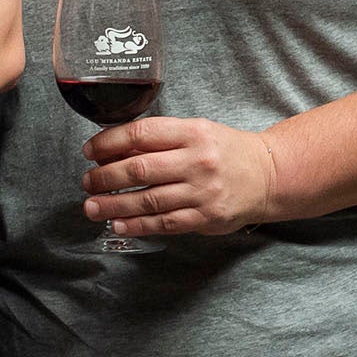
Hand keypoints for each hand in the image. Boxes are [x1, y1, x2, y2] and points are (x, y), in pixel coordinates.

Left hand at [83, 115, 279, 235]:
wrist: (269, 176)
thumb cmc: (226, 151)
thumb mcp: (196, 131)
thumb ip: (160, 140)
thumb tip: (114, 150)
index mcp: (192, 133)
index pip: (141, 133)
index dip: (109, 142)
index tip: (90, 151)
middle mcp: (197, 161)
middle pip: (140, 169)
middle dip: (105, 177)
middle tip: (86, 182)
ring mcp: (203, 191)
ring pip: (148, 200)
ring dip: (114, 204)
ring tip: (92, 206)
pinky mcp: (207, 217)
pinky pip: (164, 223)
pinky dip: (138, 225)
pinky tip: (119, 224)